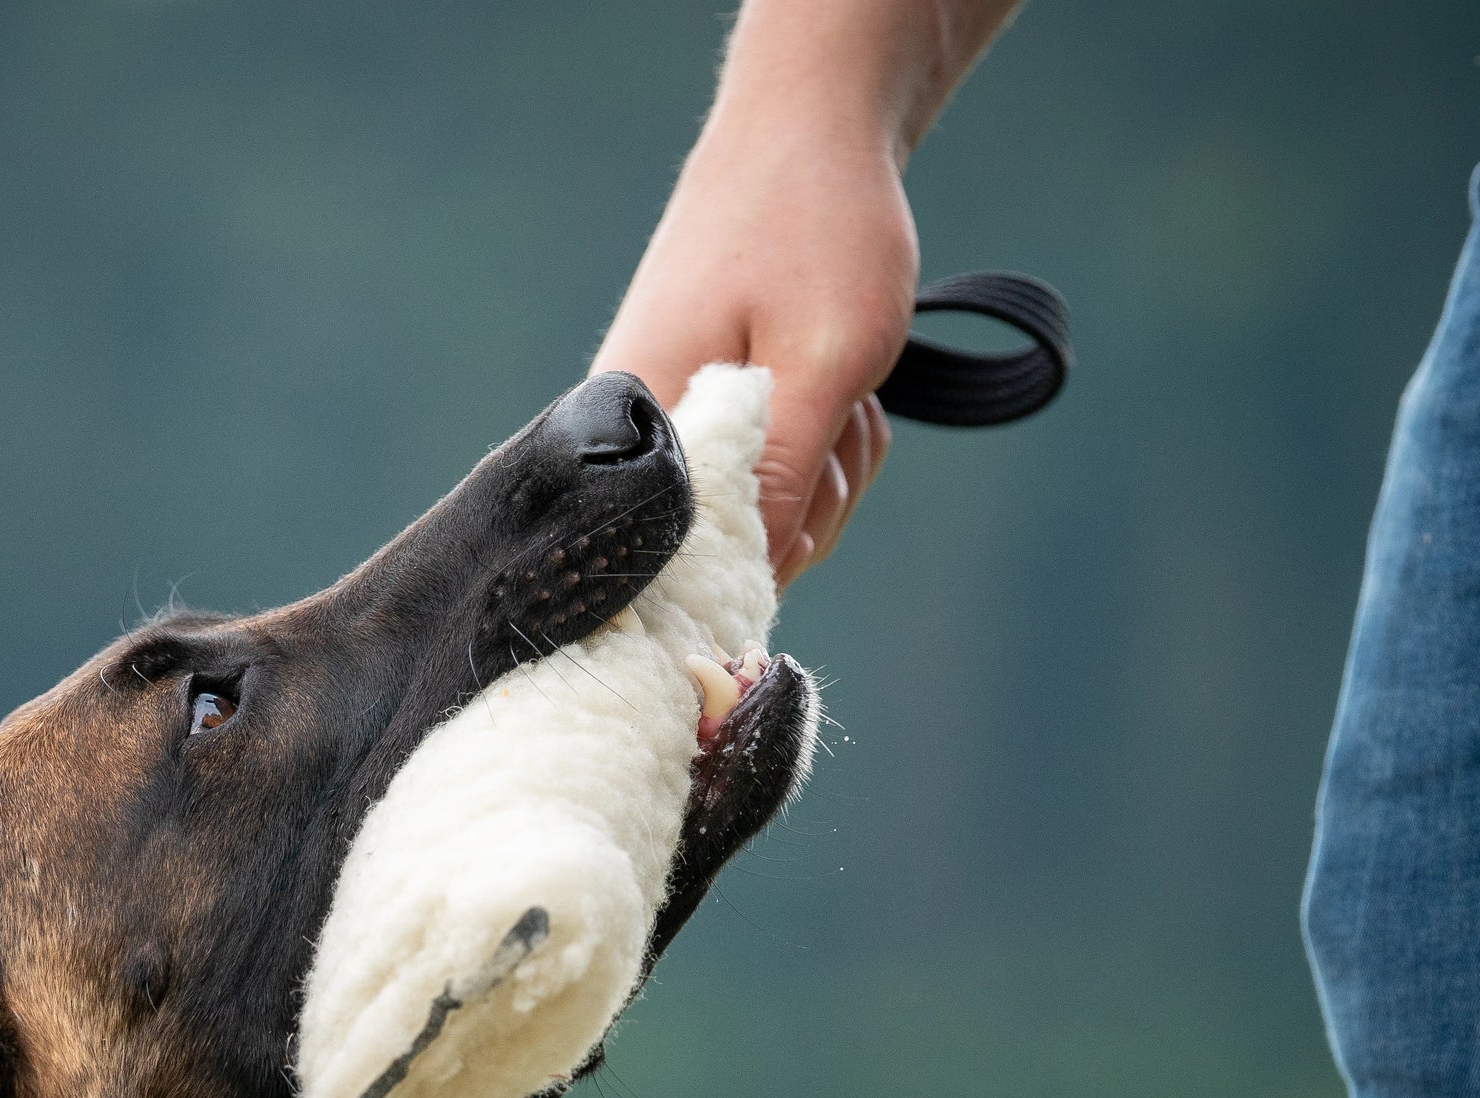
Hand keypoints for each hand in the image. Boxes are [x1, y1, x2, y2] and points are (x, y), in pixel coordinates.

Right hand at [594, 115, 913, 589]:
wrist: (808, 126)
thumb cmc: (815, 230)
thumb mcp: (824, 363)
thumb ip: (786, 481)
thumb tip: (756, 589)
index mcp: (636, 430)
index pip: (669, 568)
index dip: (750, 569)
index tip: (810, 507)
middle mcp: (632, 439)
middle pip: (728, 554)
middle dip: (813, 505)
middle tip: (844, 412)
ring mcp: (670, 428)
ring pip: (768, 517)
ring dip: (832, 467)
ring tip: (847, 383)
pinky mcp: (701, 414)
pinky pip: (775, 476)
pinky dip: (826, 442)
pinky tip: (839, 382)